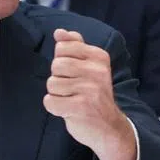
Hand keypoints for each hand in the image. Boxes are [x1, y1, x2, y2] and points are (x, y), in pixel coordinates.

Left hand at [44, 29, 136, 159]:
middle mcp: (97, 71)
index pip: (62, 48)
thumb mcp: (90, 67)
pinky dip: (55, 108)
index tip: (76, 74)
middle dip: (58, 79)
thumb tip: (59, 32)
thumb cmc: (94, 95)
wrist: (109, 127)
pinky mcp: (81, 107)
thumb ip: (75, 47)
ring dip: (58, 95)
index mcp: (99, 57)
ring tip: (73, 100)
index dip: (62, 62)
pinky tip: (69, 110)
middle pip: (56, 65)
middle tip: (74, 89)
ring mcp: (90, 89)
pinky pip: (50, 101)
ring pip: (51, 84)